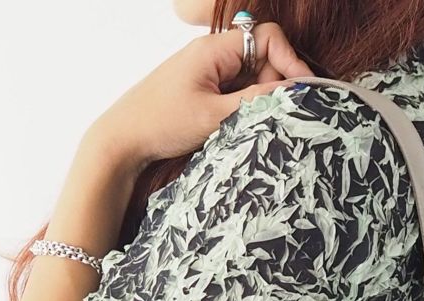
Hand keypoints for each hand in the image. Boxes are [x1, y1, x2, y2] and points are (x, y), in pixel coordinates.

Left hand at [87, 21, 314, 170]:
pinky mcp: (201, 90)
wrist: (122, 140)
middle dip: (274, 84)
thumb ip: (255, 101)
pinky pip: (234, 92)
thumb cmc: (161, 123)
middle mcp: (211, 54)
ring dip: (258, 99)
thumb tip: (293, 90)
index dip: (289, 60)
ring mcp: (206, 72)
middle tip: (274, 115)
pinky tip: (238, 126)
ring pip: (249, 78)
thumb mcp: (215, 115)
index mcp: (214, 49)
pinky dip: (242, 107)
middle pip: (261, 58)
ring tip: (252, 124)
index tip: (301, 89)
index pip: (267, 37)